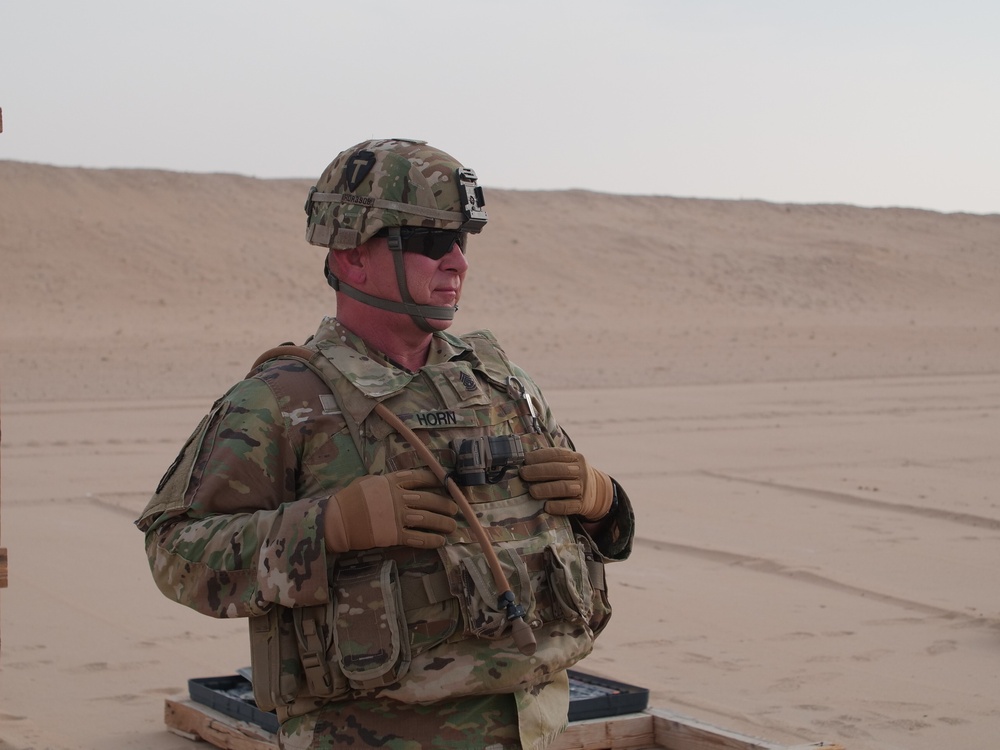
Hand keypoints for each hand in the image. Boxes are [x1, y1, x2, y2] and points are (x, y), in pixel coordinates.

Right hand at [323, 469, 457, 552]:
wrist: (337, 519)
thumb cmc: (349, 499)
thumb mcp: (368, 482)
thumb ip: (385, 482)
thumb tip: (396, 483)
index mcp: (392, 481)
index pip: (419, 477)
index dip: (435, 480)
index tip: (446, 482)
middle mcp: (399, 497)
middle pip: (429, 499)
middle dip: (445, 505)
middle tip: (455, 509)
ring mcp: (398, 516)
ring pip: (428, 519)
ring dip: (443, 523)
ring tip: (452, 526)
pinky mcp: (395, 535)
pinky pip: (418, 538)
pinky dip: (431, 540)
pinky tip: (440, 542)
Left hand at [519, 447, 613, 520]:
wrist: (598, 492)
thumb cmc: (573, 475)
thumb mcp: (569, 463)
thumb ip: (552, 461)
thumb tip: (525, 460)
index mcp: (575, 458)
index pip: (557, 454)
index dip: (540, 456)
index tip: (526, 459)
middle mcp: (580, 471)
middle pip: (559, 470)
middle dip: (539, 471)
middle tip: (524, 474)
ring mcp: (583, 488)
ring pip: (564, 488)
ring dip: (546, 489)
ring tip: (532, 491)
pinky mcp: (583, 504)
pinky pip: (570, 506)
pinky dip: (558, 506)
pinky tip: (547, 507)